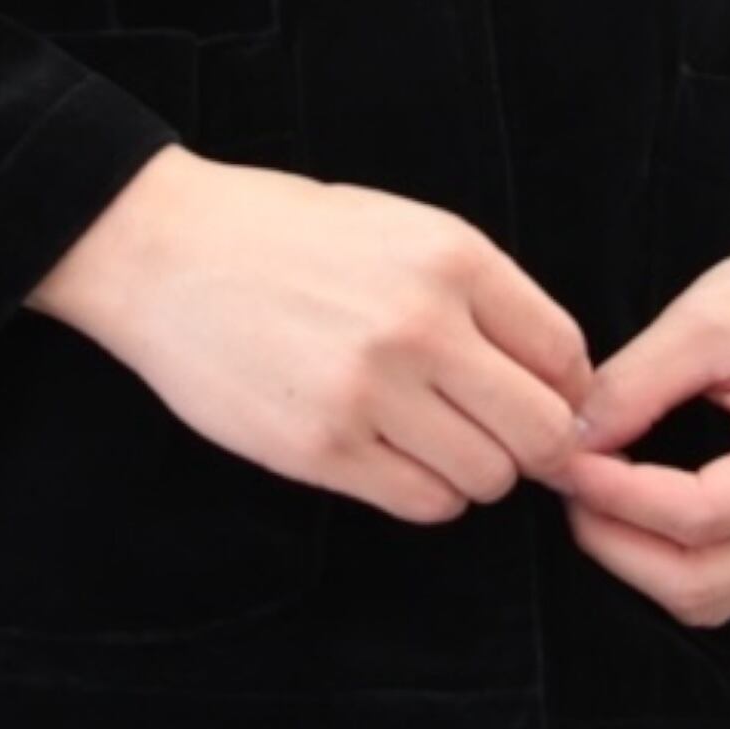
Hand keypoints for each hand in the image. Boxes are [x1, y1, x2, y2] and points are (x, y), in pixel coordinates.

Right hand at [30, 145, 597, 524]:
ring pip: (488, 477)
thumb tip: (557, 377)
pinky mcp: (322, 449)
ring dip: (472, 467)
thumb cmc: (282, 235)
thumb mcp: (395, 225)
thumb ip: (478, 292)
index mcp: (449, 256)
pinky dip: (424, 490)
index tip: (534, 393)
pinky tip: (390, 452)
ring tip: (427, 433)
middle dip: (530, 441)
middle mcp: (421, 324)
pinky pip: (425, 503)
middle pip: (542, 430)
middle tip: (494, 431)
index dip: (562, 386)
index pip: (565, 353)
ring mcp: (370, 392)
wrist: (164, 252)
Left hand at [554, 218, 729, 625]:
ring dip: (636, 557)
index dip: (616, 495)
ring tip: (591, 488)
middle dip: (616, 542)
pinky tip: (631, 502)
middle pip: (703, 583)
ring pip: (711, 597)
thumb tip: (568, 442)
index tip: (561, 455)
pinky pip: (727, 581)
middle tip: (565, 478)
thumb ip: (635, 384)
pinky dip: (667, 556)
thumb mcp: (708, 316)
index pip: (700, 516)